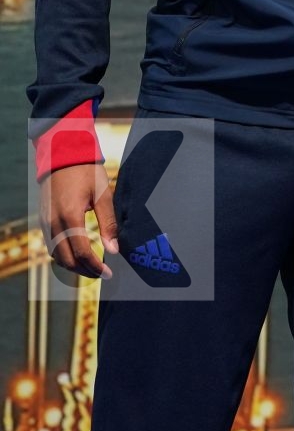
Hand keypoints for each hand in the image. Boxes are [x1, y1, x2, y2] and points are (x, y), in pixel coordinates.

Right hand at [38, 164, 117, 278]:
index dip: (95, 266)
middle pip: (66, 259)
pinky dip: (63, 255)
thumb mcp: (103, 195)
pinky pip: (51, 245)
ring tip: (91, 268)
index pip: (82, 252)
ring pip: (56, 255)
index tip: (108, 273)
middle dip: (83, 271)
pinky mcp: (43, 220)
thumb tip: (114, 249)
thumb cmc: (86, 173)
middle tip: (101, 275)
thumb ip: (108, 223)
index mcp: (70, 217)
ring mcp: (45, 222)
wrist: (63, 155)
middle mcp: (53, 223)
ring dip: (72, 266)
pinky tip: (76, 255)